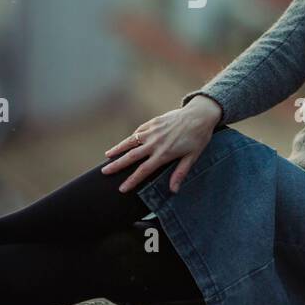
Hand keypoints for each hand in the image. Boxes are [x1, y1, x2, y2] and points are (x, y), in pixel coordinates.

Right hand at [101, 95, 222, 193]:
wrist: (200, 114)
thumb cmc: (198, 137)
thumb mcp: (192, 157)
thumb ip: (180, 173)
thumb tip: (173, 190)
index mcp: (164, 154)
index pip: (143, 171)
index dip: (131, 180)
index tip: (121, 188)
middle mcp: (155, 143)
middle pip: (131, 157)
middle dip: (116, 166)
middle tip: (104, 172)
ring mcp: (152, 131)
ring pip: (131, 142)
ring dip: (118, 149)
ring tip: (107, 156)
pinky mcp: (153, 122)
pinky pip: (139, 132)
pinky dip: (130, 138)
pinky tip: (125, 143)